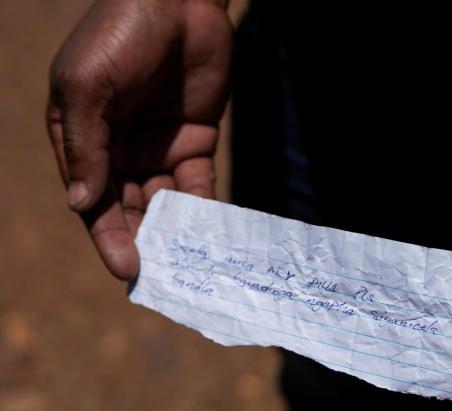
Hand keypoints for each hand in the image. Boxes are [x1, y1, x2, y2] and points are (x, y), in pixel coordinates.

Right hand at [47, 0, 231, 279]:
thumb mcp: (88, 85)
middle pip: (130, 209)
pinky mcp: (195, 141)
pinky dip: (205, 208)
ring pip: (165, 203)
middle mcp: (119, 150)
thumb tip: (82, 205)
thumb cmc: (121, 34)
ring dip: (176, 233)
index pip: (94, 200)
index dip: (109, 236)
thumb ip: (85, 145)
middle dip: (144, 242)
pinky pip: (199, 183)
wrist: (179, 0)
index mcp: (82, 138)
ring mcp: (158, 148)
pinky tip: (213, 233)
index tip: (129, 268)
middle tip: (164, 276)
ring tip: (192, 263)